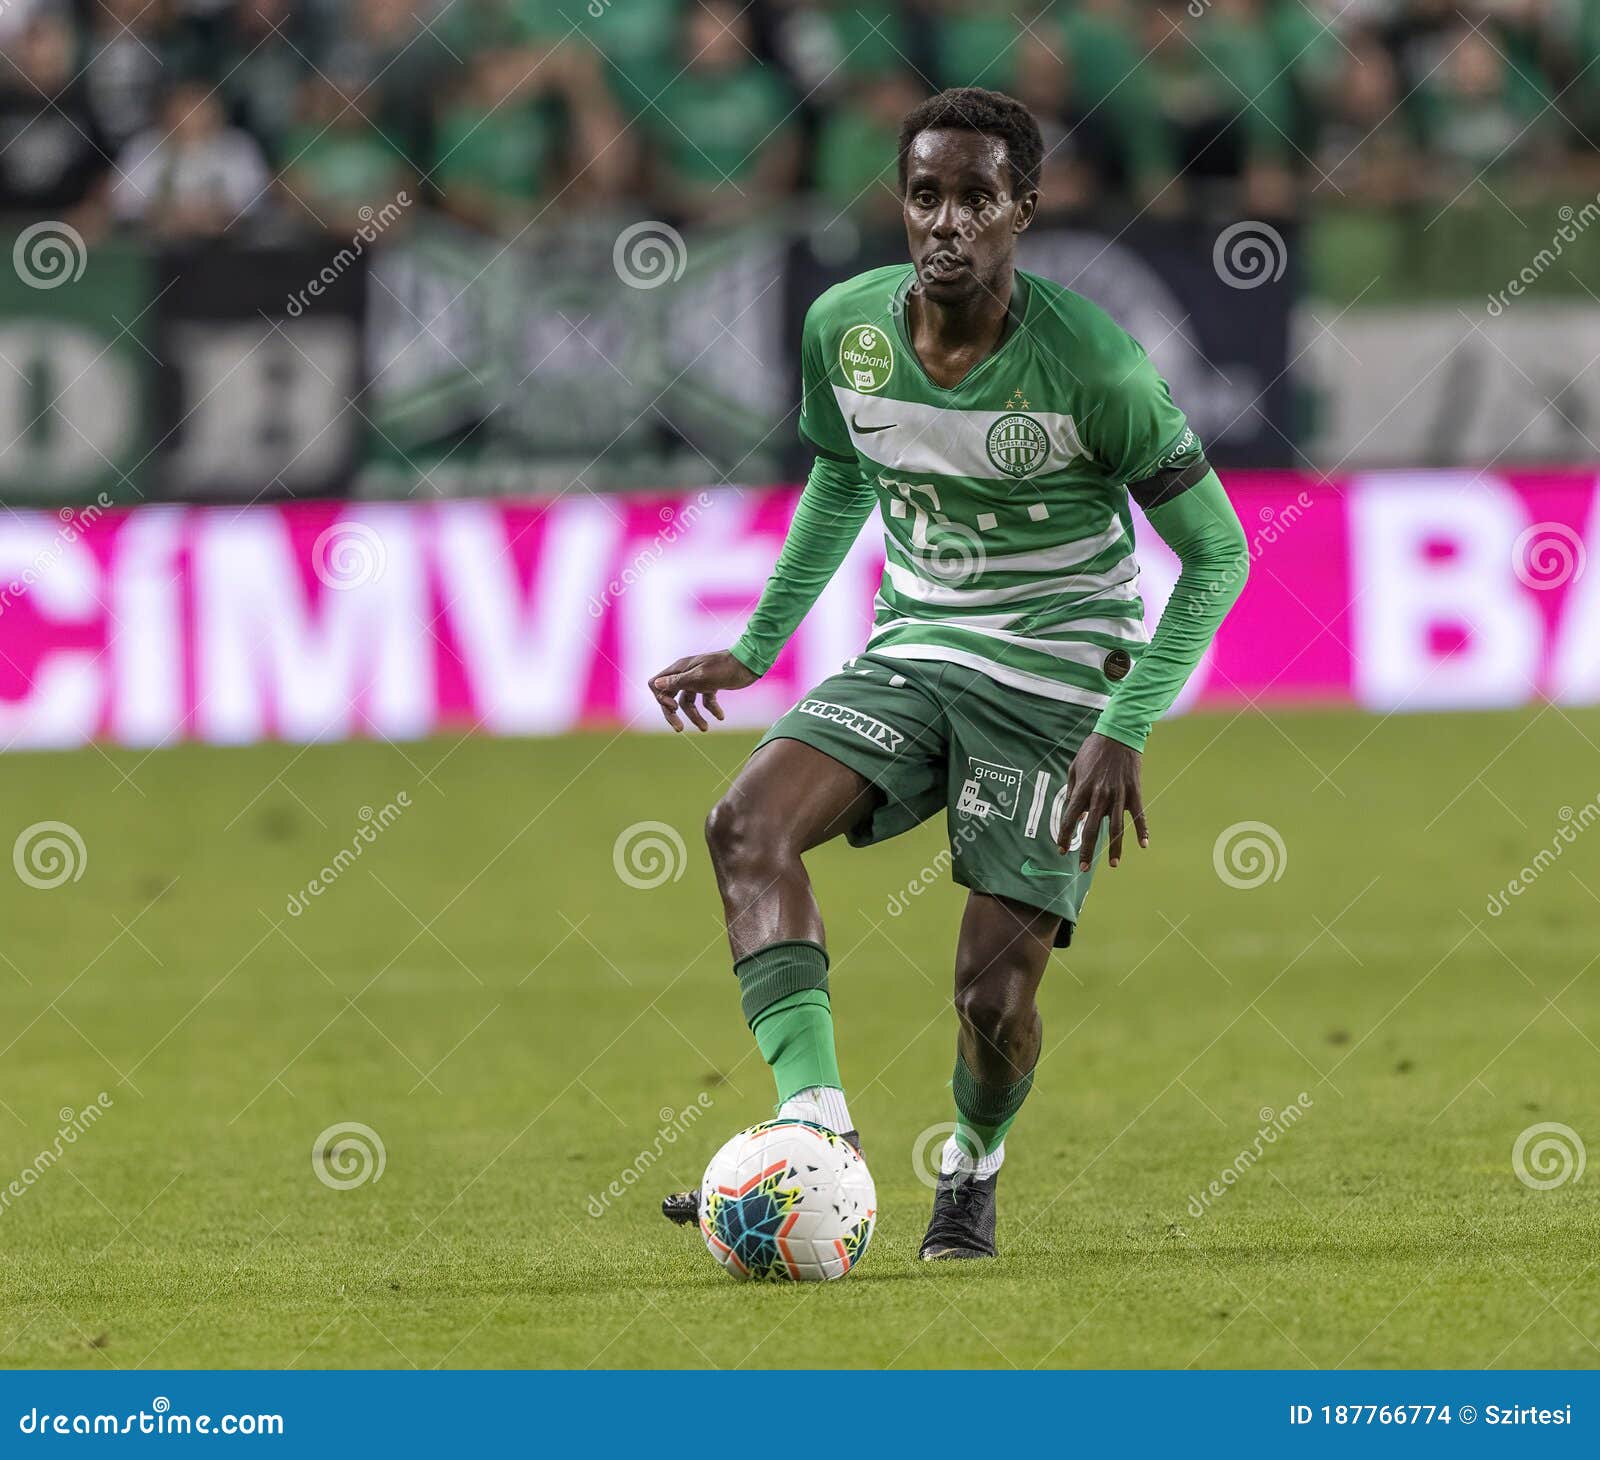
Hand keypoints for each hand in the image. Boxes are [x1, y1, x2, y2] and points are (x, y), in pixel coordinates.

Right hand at [649, 651, 758, 732]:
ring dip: (695, 716)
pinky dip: (711, 709)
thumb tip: (656, 684)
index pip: (656, 684)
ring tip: (706, 729)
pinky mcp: (710, 685)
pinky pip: (704, 701)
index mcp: (679, 669)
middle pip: (669, 697)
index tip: (674, 707)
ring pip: (687, 702)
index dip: (661, 699)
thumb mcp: (700, 677)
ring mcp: (698, 680)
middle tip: (679, 729)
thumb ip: (678, 681)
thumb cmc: (724, 668)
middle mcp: (685, 674)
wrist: (748, 664)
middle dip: (673, 714)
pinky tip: (720, 717)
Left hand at [1057, 732, 1148, 870]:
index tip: (1061, 850)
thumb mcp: (1074, 767)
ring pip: (1116, 827)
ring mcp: (1118, 794)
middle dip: (1086, 851)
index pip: (1070, 819)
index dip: (1064, 836)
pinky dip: (1142, 830)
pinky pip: (1139, 815)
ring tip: (1114, 864)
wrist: (1118, 733)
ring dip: (1115, 848)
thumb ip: (1073, 790)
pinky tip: (1143, 844)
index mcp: (1082, 789)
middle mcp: (1099, 795)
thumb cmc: (1093, 750)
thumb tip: (1076, 813)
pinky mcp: (1134, 791)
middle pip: (1091, 829)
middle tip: (1083, 868)